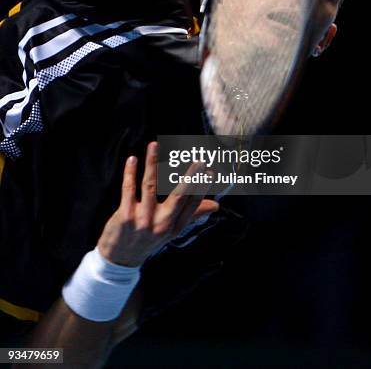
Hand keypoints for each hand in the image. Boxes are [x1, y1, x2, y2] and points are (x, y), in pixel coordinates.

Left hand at [97, 142, 218, 266]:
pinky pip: (128, 189)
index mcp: (174, 227)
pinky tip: (132, 159)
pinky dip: (130, 172)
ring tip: (154, 145)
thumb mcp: (171, 231)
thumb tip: (215, 206)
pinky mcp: (125, 216)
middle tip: (198, 161)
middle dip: (189, 177)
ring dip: (152, 163)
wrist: (119, 260)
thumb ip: (192, 215)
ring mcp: (142, 220)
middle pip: (178, 196)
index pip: (192, 203)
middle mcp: (161, 224)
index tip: (209, 171)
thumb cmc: (148, 239)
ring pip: (150, 185)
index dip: (201, 187)